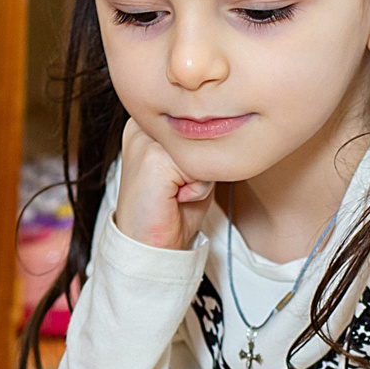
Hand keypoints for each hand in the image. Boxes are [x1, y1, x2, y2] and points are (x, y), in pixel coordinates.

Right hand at [113, 119, 213, 250]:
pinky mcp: (152, 157)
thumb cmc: (172, 209)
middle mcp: (141, 123)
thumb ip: (200, 140)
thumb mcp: (189, 166)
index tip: (179, 178)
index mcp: (149, 121)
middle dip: (202, 164)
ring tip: (177, 193)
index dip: (203, 154)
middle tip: (177, 188)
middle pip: (204, 130)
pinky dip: (198, 189)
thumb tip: (227, 126)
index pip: (201, 121)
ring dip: (201, 177)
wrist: (150, 247)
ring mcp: (144, 138)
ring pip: (203, 148)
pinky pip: (200, 166)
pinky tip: (175, 199)